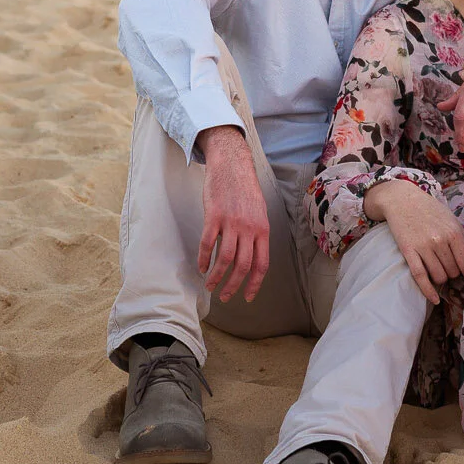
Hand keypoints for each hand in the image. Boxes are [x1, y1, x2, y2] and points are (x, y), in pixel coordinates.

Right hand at [197, 126, 271, 302]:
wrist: (232, 166)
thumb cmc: (245, 189)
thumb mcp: (260, 212)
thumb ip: (257, 234)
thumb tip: (254, 257)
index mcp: (262, 230)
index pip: (261, 264)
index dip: (254, 284)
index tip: (247, 297)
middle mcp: (249, 228)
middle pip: (242, 266)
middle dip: (233, 286)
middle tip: (225, 297)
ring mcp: (231, 222)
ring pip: (224, 259)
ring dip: (216, 277)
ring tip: (209, 286)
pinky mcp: (214, 216)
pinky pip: (207, 244)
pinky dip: (203, 258)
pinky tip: (200, 266)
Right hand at [364, 177, 463, 303]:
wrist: (402, 200)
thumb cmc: (429, 210)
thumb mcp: (450, 219)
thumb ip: (462, 238)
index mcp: (453, 232)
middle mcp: (440, 240)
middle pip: (452, 272)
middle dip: (452, 274)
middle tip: (447, 269)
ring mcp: (423, 246)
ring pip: (439, 276)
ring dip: (440, 279)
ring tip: (438, 272)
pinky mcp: (408, 251)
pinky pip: (420, 277)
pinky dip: (428, 291)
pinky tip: (434, 300)